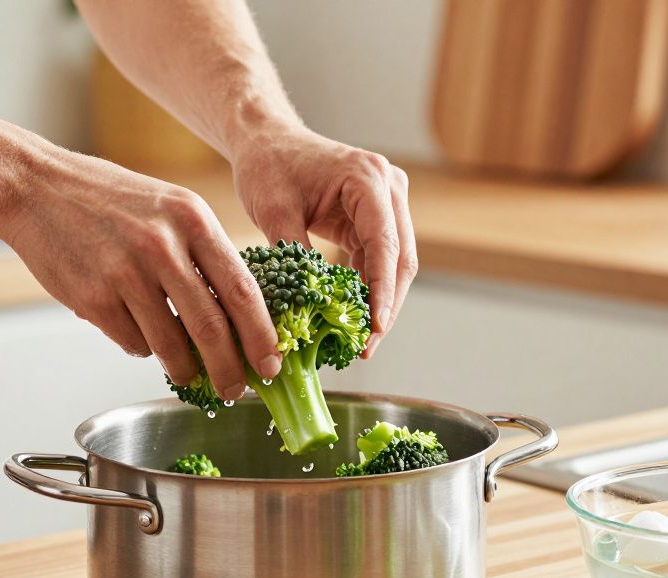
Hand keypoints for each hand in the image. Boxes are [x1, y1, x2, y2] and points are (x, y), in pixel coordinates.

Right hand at [0, 149, 280, 399]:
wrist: (37, 187)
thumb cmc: (108, 199)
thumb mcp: (170, 208)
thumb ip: (203, 254)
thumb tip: (237, 316)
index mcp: (192, 219)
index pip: (241, 290)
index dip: (260, 335)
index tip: (271, 363)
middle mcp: (163, 246)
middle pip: (211, 328)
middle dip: (229, 370)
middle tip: (235, 390)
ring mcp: (126, 274)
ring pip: (170, 345)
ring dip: (183, 369)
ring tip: (186, 372)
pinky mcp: (94, 299)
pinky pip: (132, 343)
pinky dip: (140, 347)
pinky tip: (132, 327)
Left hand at [228, 124, 417, 356]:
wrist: (266, 139)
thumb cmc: (268, 165)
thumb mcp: (274, 209)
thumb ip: (294, 253)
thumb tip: (306, 306)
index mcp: (368, 178)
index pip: (384, 243)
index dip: (382, 290)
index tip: (374, 328)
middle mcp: (388, 187)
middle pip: (401, 257)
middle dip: (386, 305)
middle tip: (366, 347)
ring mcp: (387, 201)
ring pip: (395, 263)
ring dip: (380, 301)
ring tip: (360, 341)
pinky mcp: (375, 216)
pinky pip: (379, 259)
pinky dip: (368, 288)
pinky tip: (352, 317)